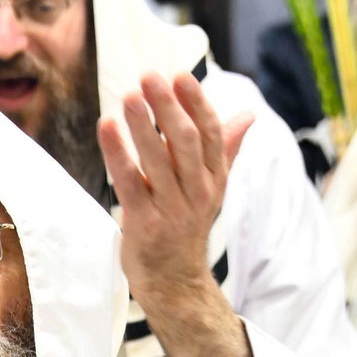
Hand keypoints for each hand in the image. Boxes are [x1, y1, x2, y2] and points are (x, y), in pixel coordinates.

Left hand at [98, 70, 251, 310]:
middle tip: (149, 77)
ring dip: (142, 125)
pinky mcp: (144, 224)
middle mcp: (197, 192)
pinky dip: (117, 153)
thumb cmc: (187, 225)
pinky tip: (107, 127)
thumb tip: (249, 115)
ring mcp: (171, 209)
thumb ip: (225, 149)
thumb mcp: (211, 188)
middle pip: (185, 143)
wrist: (175, 280)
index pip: (210, 134)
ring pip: (158, 160)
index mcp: (214, 178)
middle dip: (168, 107)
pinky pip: (130, 183)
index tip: (181, 76)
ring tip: (128, 96)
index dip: (196, 103)